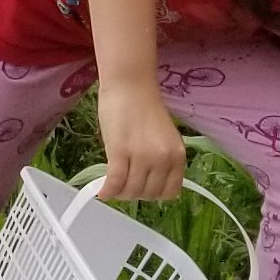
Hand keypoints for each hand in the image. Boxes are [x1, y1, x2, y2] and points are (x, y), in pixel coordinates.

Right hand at [97, 82, 185, 205]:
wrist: (130, 85)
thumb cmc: (144, 107)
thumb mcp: (162, 138)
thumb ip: (159, 160)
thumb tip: (143, 182)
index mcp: (177, 156)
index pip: (169, 192)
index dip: (154, 194)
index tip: (142, 187)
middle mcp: (163, 159)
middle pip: (149, 194)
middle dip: (135, 193)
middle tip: (124, 184)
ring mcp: (142, 156)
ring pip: (131, 191)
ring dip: (120, 193)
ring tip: (113, 184)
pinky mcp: (120, 152)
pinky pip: (115, 181)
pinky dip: (107, 190)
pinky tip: (102, 191)